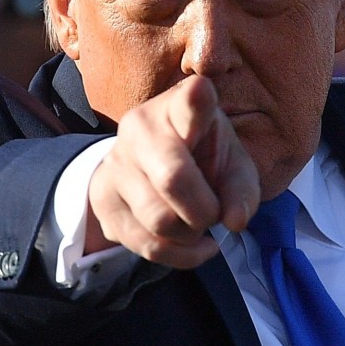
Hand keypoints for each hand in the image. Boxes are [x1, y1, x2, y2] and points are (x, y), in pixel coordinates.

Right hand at [86, 76, 260, 269]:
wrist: (146, 167)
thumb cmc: (202, 158)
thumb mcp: (232, 165)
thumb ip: (241, 190)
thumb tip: (234, 221)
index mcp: (180, 107)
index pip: (188, 102)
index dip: (196, 100)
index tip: (201, 90)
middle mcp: (141, 127)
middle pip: (173, 179)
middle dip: (205, 210)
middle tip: (213, 213)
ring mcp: (116, 162)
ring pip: (159, 219)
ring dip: (190, 234)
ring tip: (197, 225)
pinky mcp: (102, 198)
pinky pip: (146, 244)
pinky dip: (179, 255)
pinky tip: (191, 244)